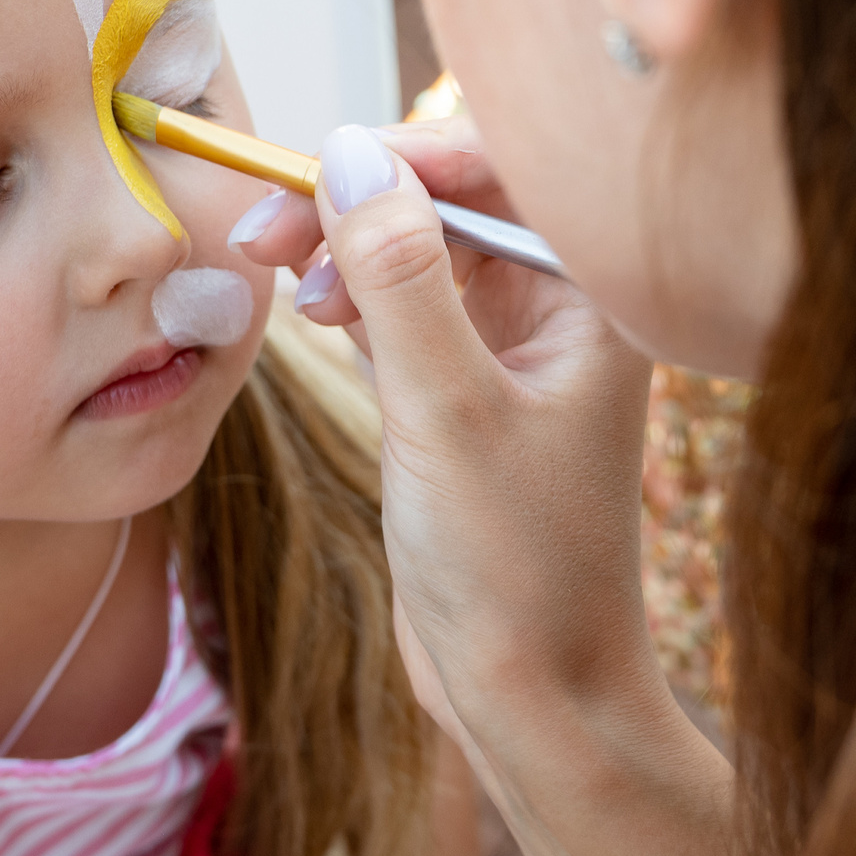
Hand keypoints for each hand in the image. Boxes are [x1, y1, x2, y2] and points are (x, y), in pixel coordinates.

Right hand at [233, 121, 731, 855]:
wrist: (533, 701)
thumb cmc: (518, 568)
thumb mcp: (446, 412)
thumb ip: (400, 279)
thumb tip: (349, 156)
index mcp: (592, 301)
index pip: (499, 173)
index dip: (400, 154)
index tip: (306, 170)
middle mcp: (560, 316)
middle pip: (449, 205)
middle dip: (357, 200)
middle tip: (263, 228)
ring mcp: (509, 358)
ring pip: (417, 257)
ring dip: (346, 250)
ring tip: (285, 281)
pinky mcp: (462, 401)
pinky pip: (403, 314)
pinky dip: (353, 301)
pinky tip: (315, 316)